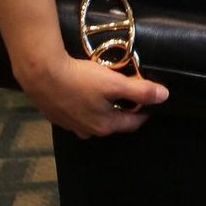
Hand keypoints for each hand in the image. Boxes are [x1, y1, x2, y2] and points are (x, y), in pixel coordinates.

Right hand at [17, 52, 168, 138]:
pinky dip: (85, 105)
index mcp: (105, 125)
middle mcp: (88, 131)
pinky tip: (83, 92)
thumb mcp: (114, 83)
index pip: (132, 123)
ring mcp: (71, 125)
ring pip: (94, 119)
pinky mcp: (57, 116)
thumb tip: (164, 96)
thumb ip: (140, 90)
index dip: (144, 112)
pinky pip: (78, 113)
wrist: (42, 75)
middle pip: (113, 121)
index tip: (151, 102)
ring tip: (107, 91)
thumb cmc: (80, 80)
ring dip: (103, 108)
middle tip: (130, 93)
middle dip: (123, 109)